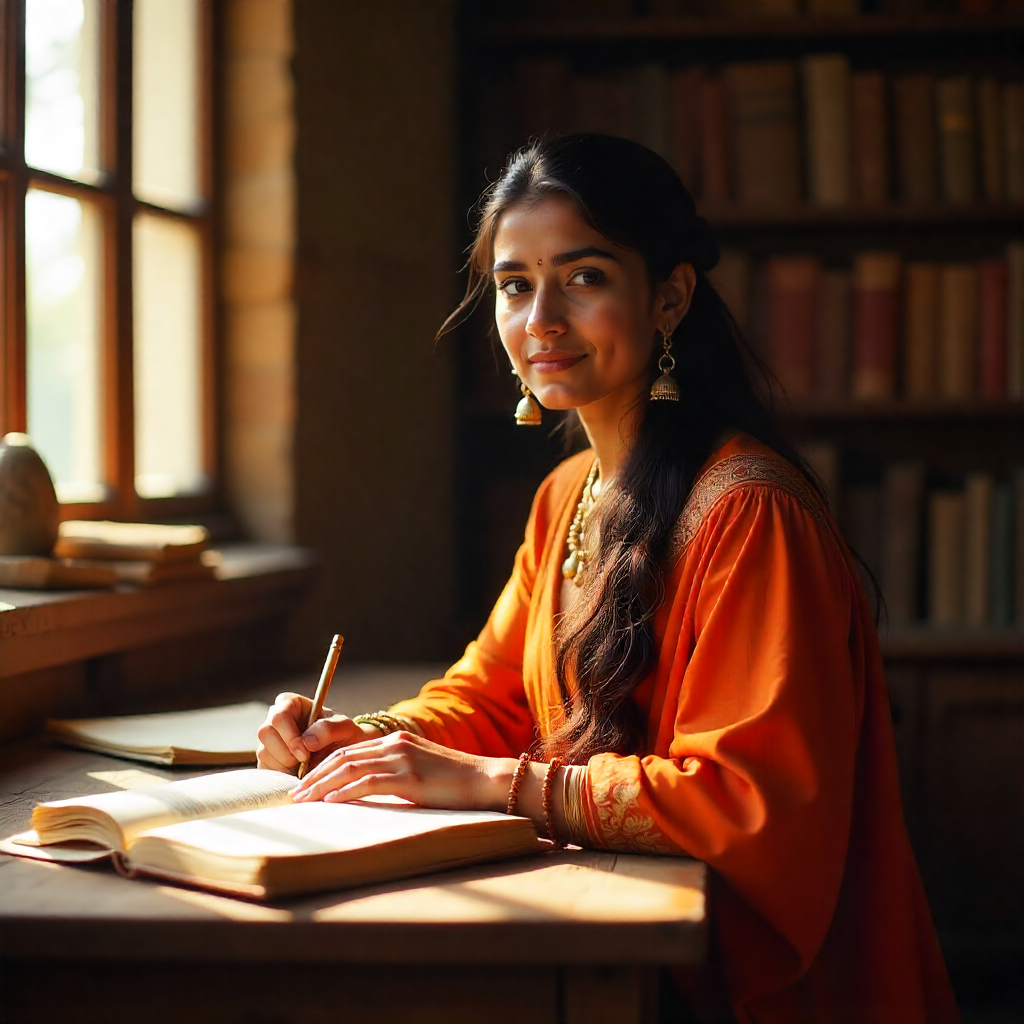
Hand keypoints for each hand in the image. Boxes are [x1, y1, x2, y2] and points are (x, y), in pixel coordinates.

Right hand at [256, 692, 378, 773]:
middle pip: (265, 733)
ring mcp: (269, 740)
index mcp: (291, 704)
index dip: (290, 736)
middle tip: (306, 762)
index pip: (279, 716)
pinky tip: (297, 773)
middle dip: (286, 753)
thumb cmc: (343, 735)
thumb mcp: (344, 728)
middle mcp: (275, 719)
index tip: (306, 752)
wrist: (341, 755)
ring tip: (305, 766)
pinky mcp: (267, 759)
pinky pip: (264, 769)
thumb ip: (328, 729)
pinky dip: (281, 776)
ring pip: (263, 752)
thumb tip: (307, 741)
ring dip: (285, 765)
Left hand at [290, 730, 509, 809]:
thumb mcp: (419, 772)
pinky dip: (344, 792)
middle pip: (343, 756)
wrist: (484, 780)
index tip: (305, 783)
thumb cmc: (454, 783)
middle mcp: (395, 745)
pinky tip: (329, 802)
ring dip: (321, 785)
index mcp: (396, 741)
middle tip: (294, 793)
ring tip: (302, 800)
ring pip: (349, 768)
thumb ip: (394, 774)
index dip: (323, 766)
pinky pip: (367, 783)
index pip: (349, 750)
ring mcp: (401, 759)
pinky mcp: (409, 778)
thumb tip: (367, 790)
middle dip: (314, 775)